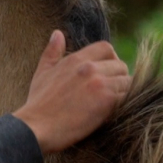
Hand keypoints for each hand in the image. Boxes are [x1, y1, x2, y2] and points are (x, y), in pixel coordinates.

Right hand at [13, 30, 131, 153]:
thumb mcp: (42, 73)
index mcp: (76, 59)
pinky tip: (109, 113)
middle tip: (108, 93)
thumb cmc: (37, 105)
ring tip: (108, 105)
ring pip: (127, 82)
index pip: (106, 48)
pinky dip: (122, 105)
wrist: (36, 128)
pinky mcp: (107, 101)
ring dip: (121, 93)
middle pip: (120, 66)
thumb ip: (52, 53)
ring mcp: (100, 83)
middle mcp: (90, 67)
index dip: (110, 60)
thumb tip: (57, 33)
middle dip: (117, 78)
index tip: (104, 74)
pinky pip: (126, 97)